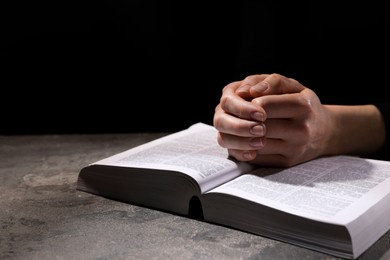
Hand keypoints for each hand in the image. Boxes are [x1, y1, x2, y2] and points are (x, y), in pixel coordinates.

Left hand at [214, 73, 332, 166]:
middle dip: (242, 120)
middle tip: (236, 115)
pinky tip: (245, 139)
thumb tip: (247, 91)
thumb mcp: (293, 86)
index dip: (248, 104)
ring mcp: (294, 149)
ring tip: (239, 125)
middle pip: (257, 126)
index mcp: (303, 106)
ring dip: (241, 135)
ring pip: (255, 143)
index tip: (245, 102)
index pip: (263, 106)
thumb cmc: (303, 104)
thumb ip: (270, 82)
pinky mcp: (286, 162)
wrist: (325, 132)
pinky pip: (257, 157)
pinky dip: (245, 148)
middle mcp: (301, 129)